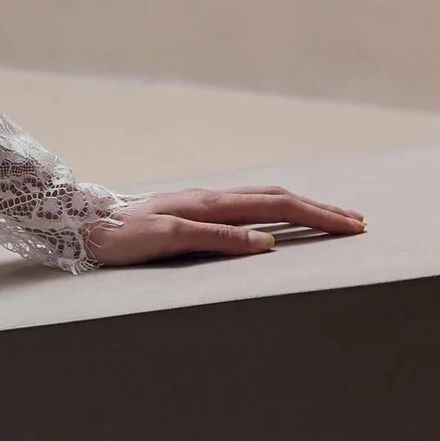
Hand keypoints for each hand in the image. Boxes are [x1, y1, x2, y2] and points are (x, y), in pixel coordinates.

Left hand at [82, 185, 365, 266]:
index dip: (318, 216)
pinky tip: (278, 220)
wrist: (82, 225)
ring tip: (330, 219)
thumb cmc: (120, 237)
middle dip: (320, 210)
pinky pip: (246, 207)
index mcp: (212, 204)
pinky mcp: (194, 211)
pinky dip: (275, 211)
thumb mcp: (167, 240)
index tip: (351, 228)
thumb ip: (217, 238)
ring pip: (264, 199)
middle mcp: (212, 198)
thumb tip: (268, 242)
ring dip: (301, 208)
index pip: (278, 207)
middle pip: (278, 198)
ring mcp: (203, 203)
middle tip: (357, 224)